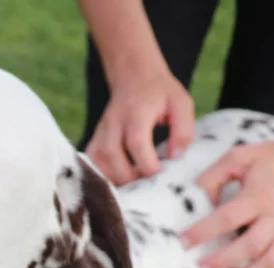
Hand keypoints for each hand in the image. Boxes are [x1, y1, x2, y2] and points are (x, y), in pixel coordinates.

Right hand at [86, 68, 194, 185]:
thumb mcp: (181, 103)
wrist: (133, 75)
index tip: (160, 175)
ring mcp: (100, 131)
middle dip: (129, 177)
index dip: (147, 164)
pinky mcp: (95, 139)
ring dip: (113, 179)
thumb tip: (174, 157)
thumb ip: (183, 130)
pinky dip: (102, 175)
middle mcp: (113, 122)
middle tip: (146, 185)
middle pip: (111, 155)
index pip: (136, 142)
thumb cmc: (161, 92)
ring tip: (133, 185)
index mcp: (136, 112)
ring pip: (97, 161)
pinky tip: (118, 180)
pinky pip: (91, 162)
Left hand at [180, 134, 273, 267]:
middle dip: (222, 262)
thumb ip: (213, 176)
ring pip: (268, 262)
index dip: (203, 232)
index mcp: (259, 195)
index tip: (182, 242)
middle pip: (249, 246)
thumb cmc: (273, 157)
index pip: (227, 218)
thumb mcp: (240, 156)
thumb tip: (196, 200)